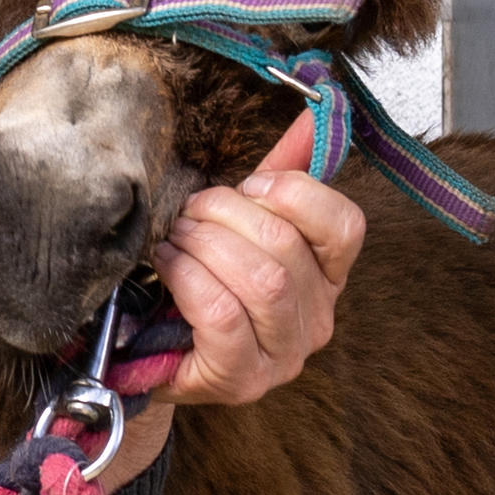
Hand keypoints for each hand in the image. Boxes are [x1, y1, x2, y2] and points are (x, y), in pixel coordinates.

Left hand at [92, 117, 364, 490]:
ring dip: (206, 246)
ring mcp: (282, 357)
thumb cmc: (202, 280)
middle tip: (190, 212)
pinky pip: (224, 316)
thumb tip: (312, 115)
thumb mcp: (242, 224)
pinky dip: (189, 280)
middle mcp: (317, 321)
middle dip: (227, 216)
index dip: (296, 194)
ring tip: (176, 238)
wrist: (148, 351)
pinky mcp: (241, 380)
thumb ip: (280, 175)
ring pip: (262, 282)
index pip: (346, 226)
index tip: (250, 184)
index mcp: (327, 276)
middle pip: (288, 248)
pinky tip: (168, 267)